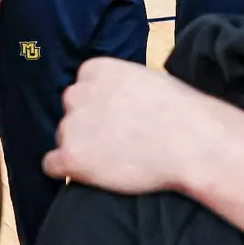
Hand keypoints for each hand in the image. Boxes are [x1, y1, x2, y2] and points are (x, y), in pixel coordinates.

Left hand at [43, 57, 217, 194]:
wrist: (192, 142)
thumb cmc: (179, 111)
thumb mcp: (144, 79)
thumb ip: (118, 86)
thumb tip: (111, 100)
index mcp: (95, 69)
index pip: (82, 87)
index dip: (98, 107)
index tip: (117, 119)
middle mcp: (77, 93)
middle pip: (71, 112)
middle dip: (87, 125)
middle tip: (116, 141)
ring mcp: (72, 125)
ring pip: (64, 138)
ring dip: (81, 148)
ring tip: (114, 159)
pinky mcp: (72, 157)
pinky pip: (51, 165)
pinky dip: (68, 171)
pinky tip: (91, 175)